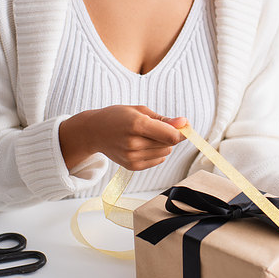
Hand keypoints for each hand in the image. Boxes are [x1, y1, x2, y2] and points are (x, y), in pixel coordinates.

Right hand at [59, 105, 186, 170]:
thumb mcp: (140, 110)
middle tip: (158, 127)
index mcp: (137, 124)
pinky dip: (156, 153)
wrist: (94, 131)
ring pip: (165, 152)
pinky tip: (143, 145)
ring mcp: (132, 157)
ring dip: (162, 144)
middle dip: (170, 135)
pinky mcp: (132, 166)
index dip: (182, 131)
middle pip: (169, 144)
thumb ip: (164, 119)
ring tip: (146, 136)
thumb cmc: (118, 117)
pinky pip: (158, 160)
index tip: (184, 126)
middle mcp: (134, 142)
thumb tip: (184, 123)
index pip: (171, 135)